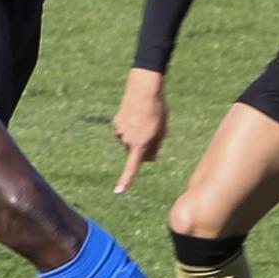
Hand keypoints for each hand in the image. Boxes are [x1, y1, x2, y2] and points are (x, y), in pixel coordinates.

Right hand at [112, 68, 168, 192]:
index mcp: (140, 143)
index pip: (132, 166)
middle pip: (135, 152)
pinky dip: (131, 128)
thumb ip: (155, 147)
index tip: (118, 191)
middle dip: (143, 148)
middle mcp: (127, 139)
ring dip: (137, 136)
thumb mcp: (162, 130)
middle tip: (154, 132)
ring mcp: (120, 131)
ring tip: (147, 120)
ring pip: (129, 141)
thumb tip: (149, 159)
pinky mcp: (116, 122)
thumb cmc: (157, 109)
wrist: (143, 87)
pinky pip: (124, 132)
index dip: (125, 180)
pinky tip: (138, 116)